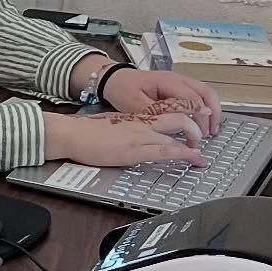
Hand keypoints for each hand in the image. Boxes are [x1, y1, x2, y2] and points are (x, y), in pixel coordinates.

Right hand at [44, 109, 205, 168]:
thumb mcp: (111, 126)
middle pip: (179, 117)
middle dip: (196, 128)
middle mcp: (143, 123)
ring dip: (194, 144)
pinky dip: (184, 154)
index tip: (194, 123)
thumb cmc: (84, 132)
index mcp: (136, 117)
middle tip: (200, 140)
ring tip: (200, 156)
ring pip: (178, 133)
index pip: (167, 111)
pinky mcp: (135, 150)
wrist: (71, 133)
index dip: (185, 116)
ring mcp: (140, 135)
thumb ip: (127, 130)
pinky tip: (194, 158)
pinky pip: (166, 150)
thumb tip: (133, 138)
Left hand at [99, 67, 221, 136]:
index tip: (202, 130)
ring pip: (205, 93)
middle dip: (213, 113)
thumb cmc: (123, 90)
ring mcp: (180, 81)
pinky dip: (204, 108)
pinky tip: (202, 121)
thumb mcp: (136, 104)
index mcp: (167, 81)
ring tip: (211, 129)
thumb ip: (158, 111)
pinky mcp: (178, 87)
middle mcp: (177, 79)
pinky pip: (198, 95)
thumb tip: (179, 118)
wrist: (114, 80)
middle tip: (211, 132)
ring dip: (211, 110)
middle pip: (206, 92)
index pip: (192, 98)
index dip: (200, 115)